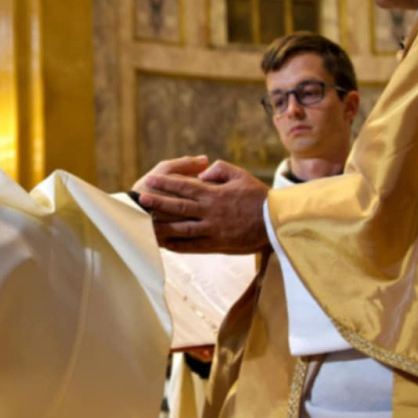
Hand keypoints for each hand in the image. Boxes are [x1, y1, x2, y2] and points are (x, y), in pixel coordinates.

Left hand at [138, 160, 269, 253]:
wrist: (276, 221)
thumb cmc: (259, 196)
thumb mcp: (240, 175)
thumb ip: (219, 170)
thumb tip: (201, 174)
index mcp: (215, 193)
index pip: (184, 186)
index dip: (165, 183)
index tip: (150, 180)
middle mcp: (210, 212)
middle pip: (179, 206)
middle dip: (158, 202)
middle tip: (140, 199)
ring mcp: (213, 229)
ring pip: (182, 228)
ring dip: (162, 226)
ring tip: (146, 225)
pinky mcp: (218, 244)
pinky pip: (194, 246)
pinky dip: (179, 246)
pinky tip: (166, 244)